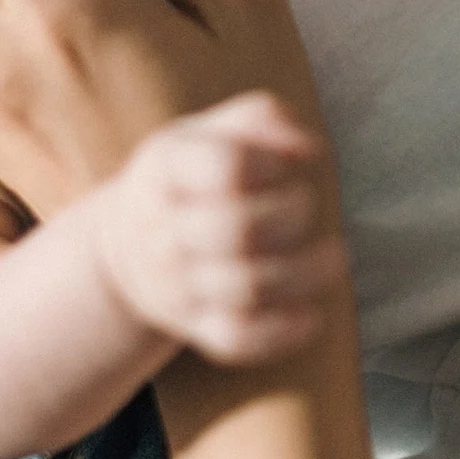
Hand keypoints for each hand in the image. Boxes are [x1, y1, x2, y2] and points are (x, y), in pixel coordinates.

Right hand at [91, 91, 348, 363]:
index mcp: (167, 167)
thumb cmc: (188, 177)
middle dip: (293, 215)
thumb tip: (308, 149)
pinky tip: (312, 313)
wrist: (124, 249)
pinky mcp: (195, 327)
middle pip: (239, 229)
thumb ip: (263, 119)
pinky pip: (238, 339)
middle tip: (308, 207)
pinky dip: (282, 331)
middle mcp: (164, 229)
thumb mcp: (208, 131)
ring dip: (306, 273)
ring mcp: (176, 285)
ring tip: (334, 257)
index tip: (289, 164)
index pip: (228, 167)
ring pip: (247, 289)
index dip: (273, 164)